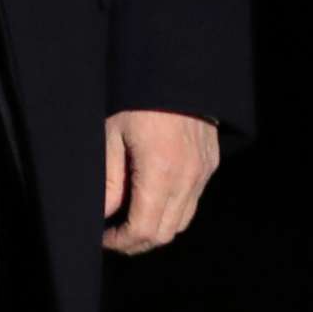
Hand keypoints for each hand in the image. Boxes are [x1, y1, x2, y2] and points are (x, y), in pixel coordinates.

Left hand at [102, 108, 219, 253]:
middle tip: (113, 235)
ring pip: (181, 222)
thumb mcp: (112, 134)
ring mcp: (203, 173)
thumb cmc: (136, 99)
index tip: (103, 238)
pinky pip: (192, 202)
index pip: (144, 229)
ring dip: (155, 229)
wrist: (176, 69)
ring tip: (129, 220)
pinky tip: (151, 200)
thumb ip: (108, 179)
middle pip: (165, 233)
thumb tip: (103, 214)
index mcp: (161, 171)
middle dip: (136, 242)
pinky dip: (171, 211)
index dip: (121, 241)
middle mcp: (188, 178)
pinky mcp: (209, 165)